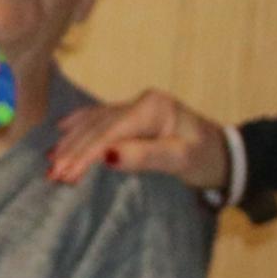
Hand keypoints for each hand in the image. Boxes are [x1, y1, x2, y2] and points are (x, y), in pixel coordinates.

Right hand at [45, 89, 229, 193]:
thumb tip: (107, 156)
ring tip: (50, 163)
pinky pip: (100, 118)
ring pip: (95, 123)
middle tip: (51, 175)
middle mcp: (142, 102)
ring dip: (71, 143)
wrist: (225, 154)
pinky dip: (79, 126)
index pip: (109, 133)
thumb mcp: (180, 160)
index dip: (85, 155)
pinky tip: (62, 130)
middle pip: (98, 127)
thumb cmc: (206, 158)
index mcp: (152, 108)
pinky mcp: (134, 115)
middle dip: (72, 151)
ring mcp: (137, 106)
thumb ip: (144, 157)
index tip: (65, 175)